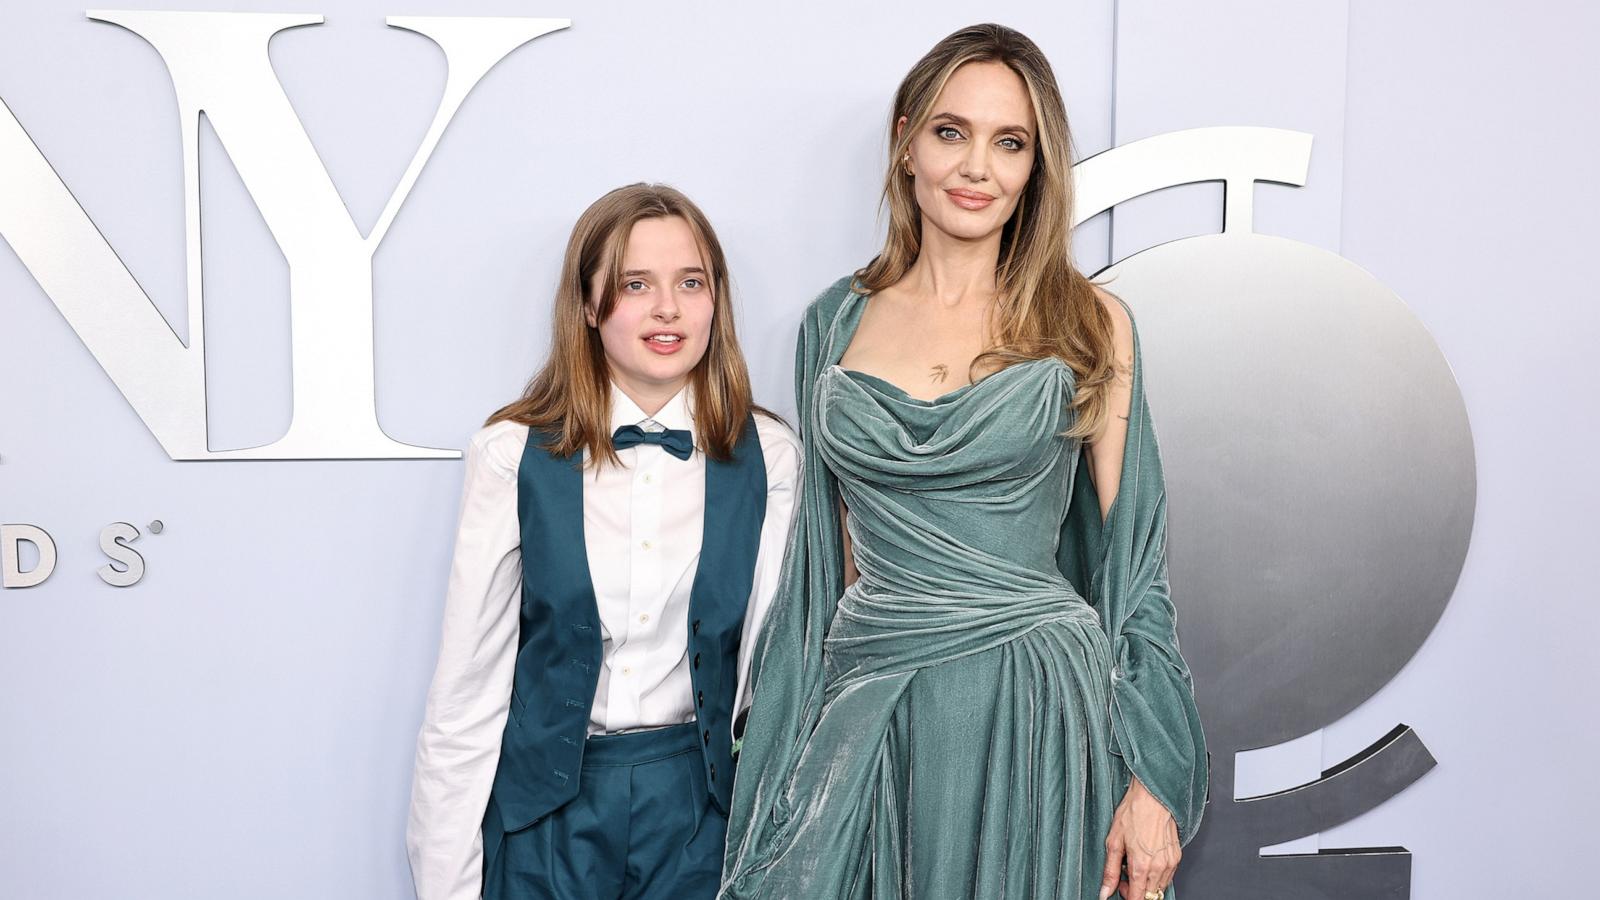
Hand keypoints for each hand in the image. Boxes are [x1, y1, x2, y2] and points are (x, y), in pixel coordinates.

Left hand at [1098, 776, 1179, 899]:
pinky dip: (1156, 875)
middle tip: (1125, 874)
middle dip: (1136, 891)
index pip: (1138, 899)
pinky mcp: (1177, 857)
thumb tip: (1104, 892)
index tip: (1120, 888)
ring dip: (1147, 883)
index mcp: (1141, 866)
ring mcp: (1170, 863)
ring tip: (1136, 864)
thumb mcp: (1113, 842)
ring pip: (1159, 888)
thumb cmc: (1133, 813)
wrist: (1152, 797)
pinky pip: (1167, 877)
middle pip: (1149, 896)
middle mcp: (1159, 868)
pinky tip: (1147, 860)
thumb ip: (1110, 872)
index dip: (1127, 897)